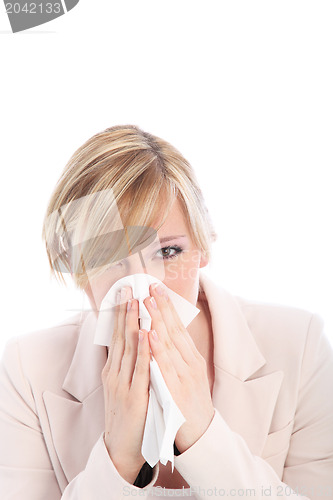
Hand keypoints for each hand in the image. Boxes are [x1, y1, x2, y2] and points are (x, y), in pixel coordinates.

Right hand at [102, 287, 150, 483]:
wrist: (121, 448)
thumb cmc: (128, 415)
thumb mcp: (123, 386)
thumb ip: (129, 365)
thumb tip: (135, 342)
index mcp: (114, 370)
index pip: (117, 335)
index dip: (121, 313)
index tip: (125, 292)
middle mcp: (115, 373)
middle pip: (120, 336)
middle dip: (125, 311)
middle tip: (128, 287)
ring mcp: (122, 384)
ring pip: (128, 347)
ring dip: (132, 322)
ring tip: (135, 300)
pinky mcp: (133, 396)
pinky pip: (140, 368)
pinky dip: (142, 349)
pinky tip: (144, 333)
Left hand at [143, 284, 214, 453]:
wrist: (200, 436)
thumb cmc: (190, 405)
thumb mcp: (188, 376)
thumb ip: (178, 357)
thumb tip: (165, 335)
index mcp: (192, 359)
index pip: (178, 327)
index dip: (167, 307)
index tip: (156, 289)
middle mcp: (190, 364)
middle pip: (175, 330)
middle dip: (162, 307)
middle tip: (151, 286)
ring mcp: (184, 376)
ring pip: (169, 343)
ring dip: (158, 320)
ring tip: (148, 301)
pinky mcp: (176, 391)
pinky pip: (164, 366)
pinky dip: (157, 348)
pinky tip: (150, 333)